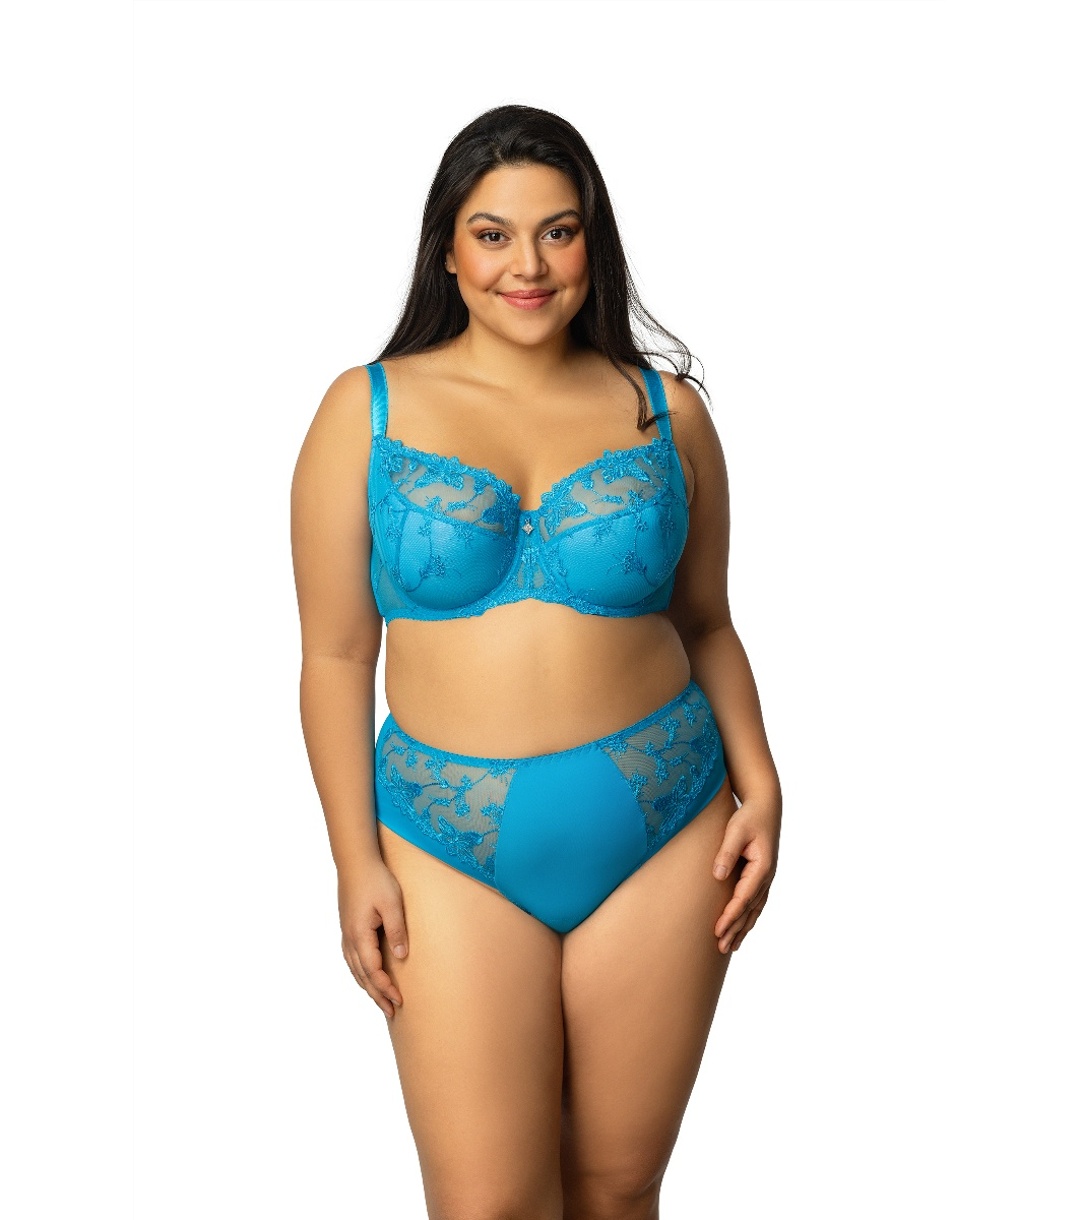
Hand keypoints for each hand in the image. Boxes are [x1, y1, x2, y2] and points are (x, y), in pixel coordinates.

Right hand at [338, 860, 408, 1017]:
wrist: (355, 861)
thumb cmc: (376, 880)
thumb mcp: (392, 903)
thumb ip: (396, 930)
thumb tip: (401, 956)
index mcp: (359, 935)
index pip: (373, 971)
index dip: (385, 988)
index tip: (399, 1001)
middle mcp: (349, 939)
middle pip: (362, 976)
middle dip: (376, 995)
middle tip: (391, 1012)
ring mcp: (346, 934)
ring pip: (355, 969)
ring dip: (368, 986)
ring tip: (381, 1000)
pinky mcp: (347, 928)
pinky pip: (352, 959)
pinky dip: (361, 973)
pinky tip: (367, 976)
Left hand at [712, 793, 780, 953]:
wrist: (765, 807)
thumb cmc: (749, 817)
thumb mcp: (736, 831)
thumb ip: (727, 853)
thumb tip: (717, 876)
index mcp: (762, 867)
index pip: (743, 898)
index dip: (730, 916)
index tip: (717, 930)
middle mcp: (766, 877)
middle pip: (750, 910)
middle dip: (735, 929)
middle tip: (720, 947)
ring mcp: (766, 878)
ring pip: (754, 910)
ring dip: (743, 928)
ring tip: (730, 947)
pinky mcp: (761, 876)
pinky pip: (755, 903)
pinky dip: (748, 918)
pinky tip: (741, 929)